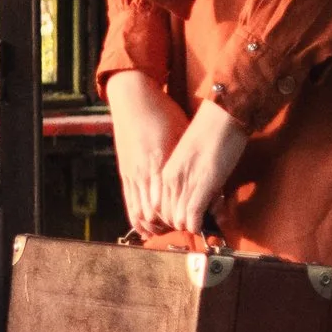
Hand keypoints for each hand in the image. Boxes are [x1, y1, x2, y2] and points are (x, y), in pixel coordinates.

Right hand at [107, 69, 188, 234]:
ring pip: (140, 212)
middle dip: (170, 226)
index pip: (170, 201)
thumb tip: (207, 176)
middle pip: (155, 212)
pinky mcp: (124, 173)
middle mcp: (144, 172)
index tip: (195, 223)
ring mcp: (132, 173)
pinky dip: (138, 219)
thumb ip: (188, 158)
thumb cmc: (163, 112)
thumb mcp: (182, 133)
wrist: (133, 98)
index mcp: (161, 162)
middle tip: (183, 230)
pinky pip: (129, 203)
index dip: (182, 216)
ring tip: (167, 233)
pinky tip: (147, 227)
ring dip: (153, 226)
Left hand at [153, 98, 249, 239]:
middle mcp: (170, 180)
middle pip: (168, 217)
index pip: (160, 208)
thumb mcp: (193, 158)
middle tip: (201, 219)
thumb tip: (201, 198)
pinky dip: (199, 225)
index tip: (189, 217)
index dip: (174, 216)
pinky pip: (192, 216)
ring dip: (193, 225)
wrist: (222, 117)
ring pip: (179, 220)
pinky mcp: (201, 186)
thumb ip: (192, 178)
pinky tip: (205, 224)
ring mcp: (184, 184)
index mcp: (166, 173)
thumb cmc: (211, 132)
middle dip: (184, 223)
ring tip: (209, 219)